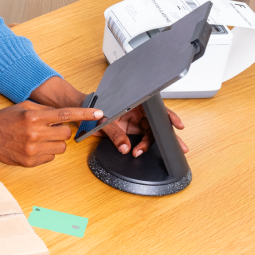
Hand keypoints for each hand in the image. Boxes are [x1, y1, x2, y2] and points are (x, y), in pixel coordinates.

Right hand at [0, 101, 103, 166]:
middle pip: (65, 134)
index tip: (99, 114)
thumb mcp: (25, 107)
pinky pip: (51, 158)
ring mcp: (32, 150)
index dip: (85, 114)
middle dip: (61, 131)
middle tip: (48, 129)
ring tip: (40, 138)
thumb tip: (66, 115)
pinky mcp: (30, 162)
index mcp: (34, 117)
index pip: (65, 114)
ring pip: (61, 148)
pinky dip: (46, 153)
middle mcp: (34, 133)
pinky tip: (33, 147)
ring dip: (55, 143)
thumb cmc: (5, 119)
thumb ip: (46, 110)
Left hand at [30, 77, 183, 156]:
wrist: (74, 110)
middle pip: (156, 124)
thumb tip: (125, 147)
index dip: (169, 117)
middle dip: (169, 136)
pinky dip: (141, 147)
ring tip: (141, 153)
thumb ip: (115, 133)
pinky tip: (139, 152)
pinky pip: (138, 140)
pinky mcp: (126, 130)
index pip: (156, 109)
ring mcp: (132, 121)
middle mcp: (136, 110)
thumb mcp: (102, 119)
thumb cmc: (88, 105)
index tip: (177, 125)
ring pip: (149, 133)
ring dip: (150, 145)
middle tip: (181, 147)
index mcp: (134, 101)